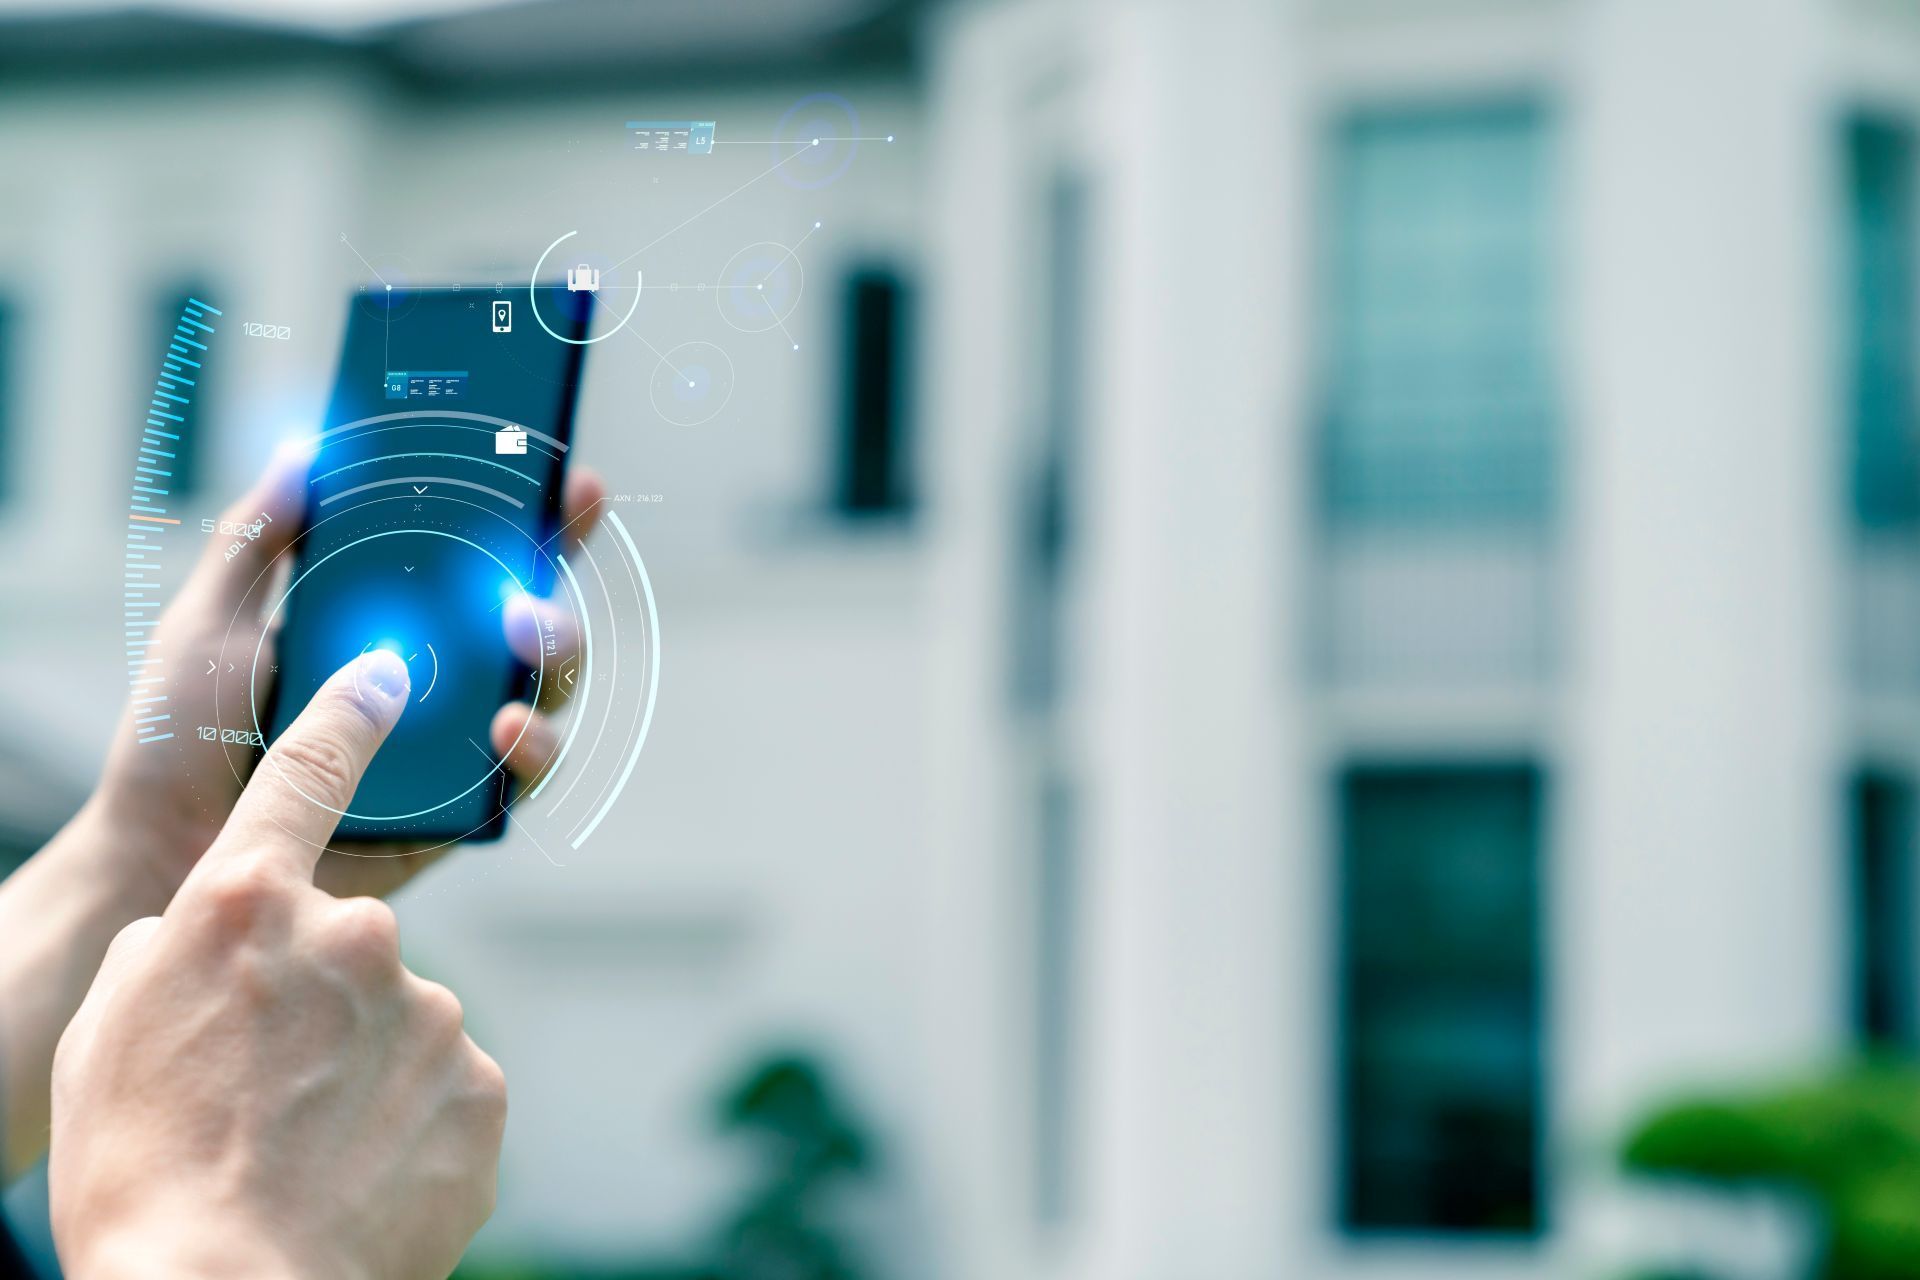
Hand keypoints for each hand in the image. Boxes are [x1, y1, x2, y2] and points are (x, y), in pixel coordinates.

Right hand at [50, 650, 504, 1279]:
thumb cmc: (142, 1168)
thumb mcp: (109, 1033)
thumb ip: (173, 951)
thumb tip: (208, 936)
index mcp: (246, 906)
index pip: (306, 774)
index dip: (348, 716)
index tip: (390, 672)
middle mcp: (357, 935)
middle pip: (348, 947)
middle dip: (319, 1004)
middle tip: (265, 1093)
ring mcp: (430, 1008)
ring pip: (400, 1023)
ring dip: (362, 1073)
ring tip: (304, 1152)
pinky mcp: (482, 1083)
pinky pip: (442, 1084)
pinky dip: (408, 1123)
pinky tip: (357, 1176)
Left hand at [93, 446, 606, 905]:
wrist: (166, 847)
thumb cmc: (180, 739)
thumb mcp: (210, 618)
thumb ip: (256, 536)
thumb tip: (306, 452)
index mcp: (390, 621)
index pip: (481, 560)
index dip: (537, 520)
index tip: (570, 483)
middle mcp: (438, 678)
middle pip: (532, 622)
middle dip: (555, 589)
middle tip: (524, 588)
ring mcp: (455, 742)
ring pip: (545, 692)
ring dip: (555, 660)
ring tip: (522, 639)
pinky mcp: (460, 809)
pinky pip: (522, 776)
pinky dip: (531, 748)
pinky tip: (505, 727)